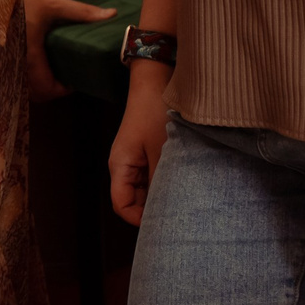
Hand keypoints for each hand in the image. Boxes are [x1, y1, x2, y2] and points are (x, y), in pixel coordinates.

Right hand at [23, 0, 116, 100]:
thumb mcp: (52, 2)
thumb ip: (81, 12)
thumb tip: (111, 15)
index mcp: (29, 56)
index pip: (47, 89)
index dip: (63, 90)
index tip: (74, 80)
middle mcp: (15, 63)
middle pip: (35, 93)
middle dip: (51, 89)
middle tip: (65, 76)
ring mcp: (4, 60)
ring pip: (23, 87)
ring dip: (38, 84)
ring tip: (52, 69)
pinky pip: (14, 76)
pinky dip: (26, 76)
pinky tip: (35, 61)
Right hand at [109, 68, 170, 226]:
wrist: (156, 81)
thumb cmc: (155, 112)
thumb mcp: (162, 150)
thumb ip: (163, 181)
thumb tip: (170, 209)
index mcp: (120, 166)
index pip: (122, 205)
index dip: (140, 219)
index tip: (165, 223)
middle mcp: (124, 166)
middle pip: (134, 200)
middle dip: (154, 209)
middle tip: (180, 215)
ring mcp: (136, 160)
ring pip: (146, 190)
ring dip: (162, 194)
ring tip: (184, 198)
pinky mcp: (147, 153)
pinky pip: (154, 177)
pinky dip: (166, 182)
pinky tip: (184, 182)